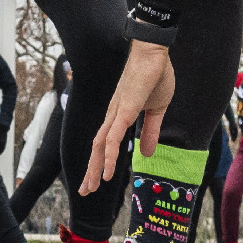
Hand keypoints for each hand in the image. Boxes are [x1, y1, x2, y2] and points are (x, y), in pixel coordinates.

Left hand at [84, 39, 173, 194]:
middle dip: (91, 170)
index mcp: (120, 115)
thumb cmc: (156, 76)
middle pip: (98, 147)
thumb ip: (150, 131)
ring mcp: (117, 112)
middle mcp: (113, 115)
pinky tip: (108, 171)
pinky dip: (110, 155)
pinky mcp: (124, 109)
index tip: (97, 180)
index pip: (106, 143)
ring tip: (91, 187)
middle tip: (85, 190)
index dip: (101, 161)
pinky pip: (114, 137)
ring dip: (95, 167)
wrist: (155, 52)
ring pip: (101, 145)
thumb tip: (146, 153)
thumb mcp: (156, 111)